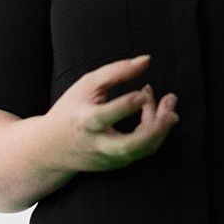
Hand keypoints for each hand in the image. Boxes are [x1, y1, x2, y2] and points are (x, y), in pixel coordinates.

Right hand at [46, 53, 178, 173]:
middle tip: (171, 111)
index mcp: (84, 122)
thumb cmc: (72, 109)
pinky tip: (158, 112)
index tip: (142, 93)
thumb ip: (116, 71)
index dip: (124, 106)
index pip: (103, 117)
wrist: (53, 148)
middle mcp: (98, 144)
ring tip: (169, 100)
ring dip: (162, 126)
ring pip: (143, 149)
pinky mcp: (119, 163)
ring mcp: (110, 158)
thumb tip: (146, 60)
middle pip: (129, 146)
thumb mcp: (87, 85)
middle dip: (154, 129)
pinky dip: (156, 130)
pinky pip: (144, 149)